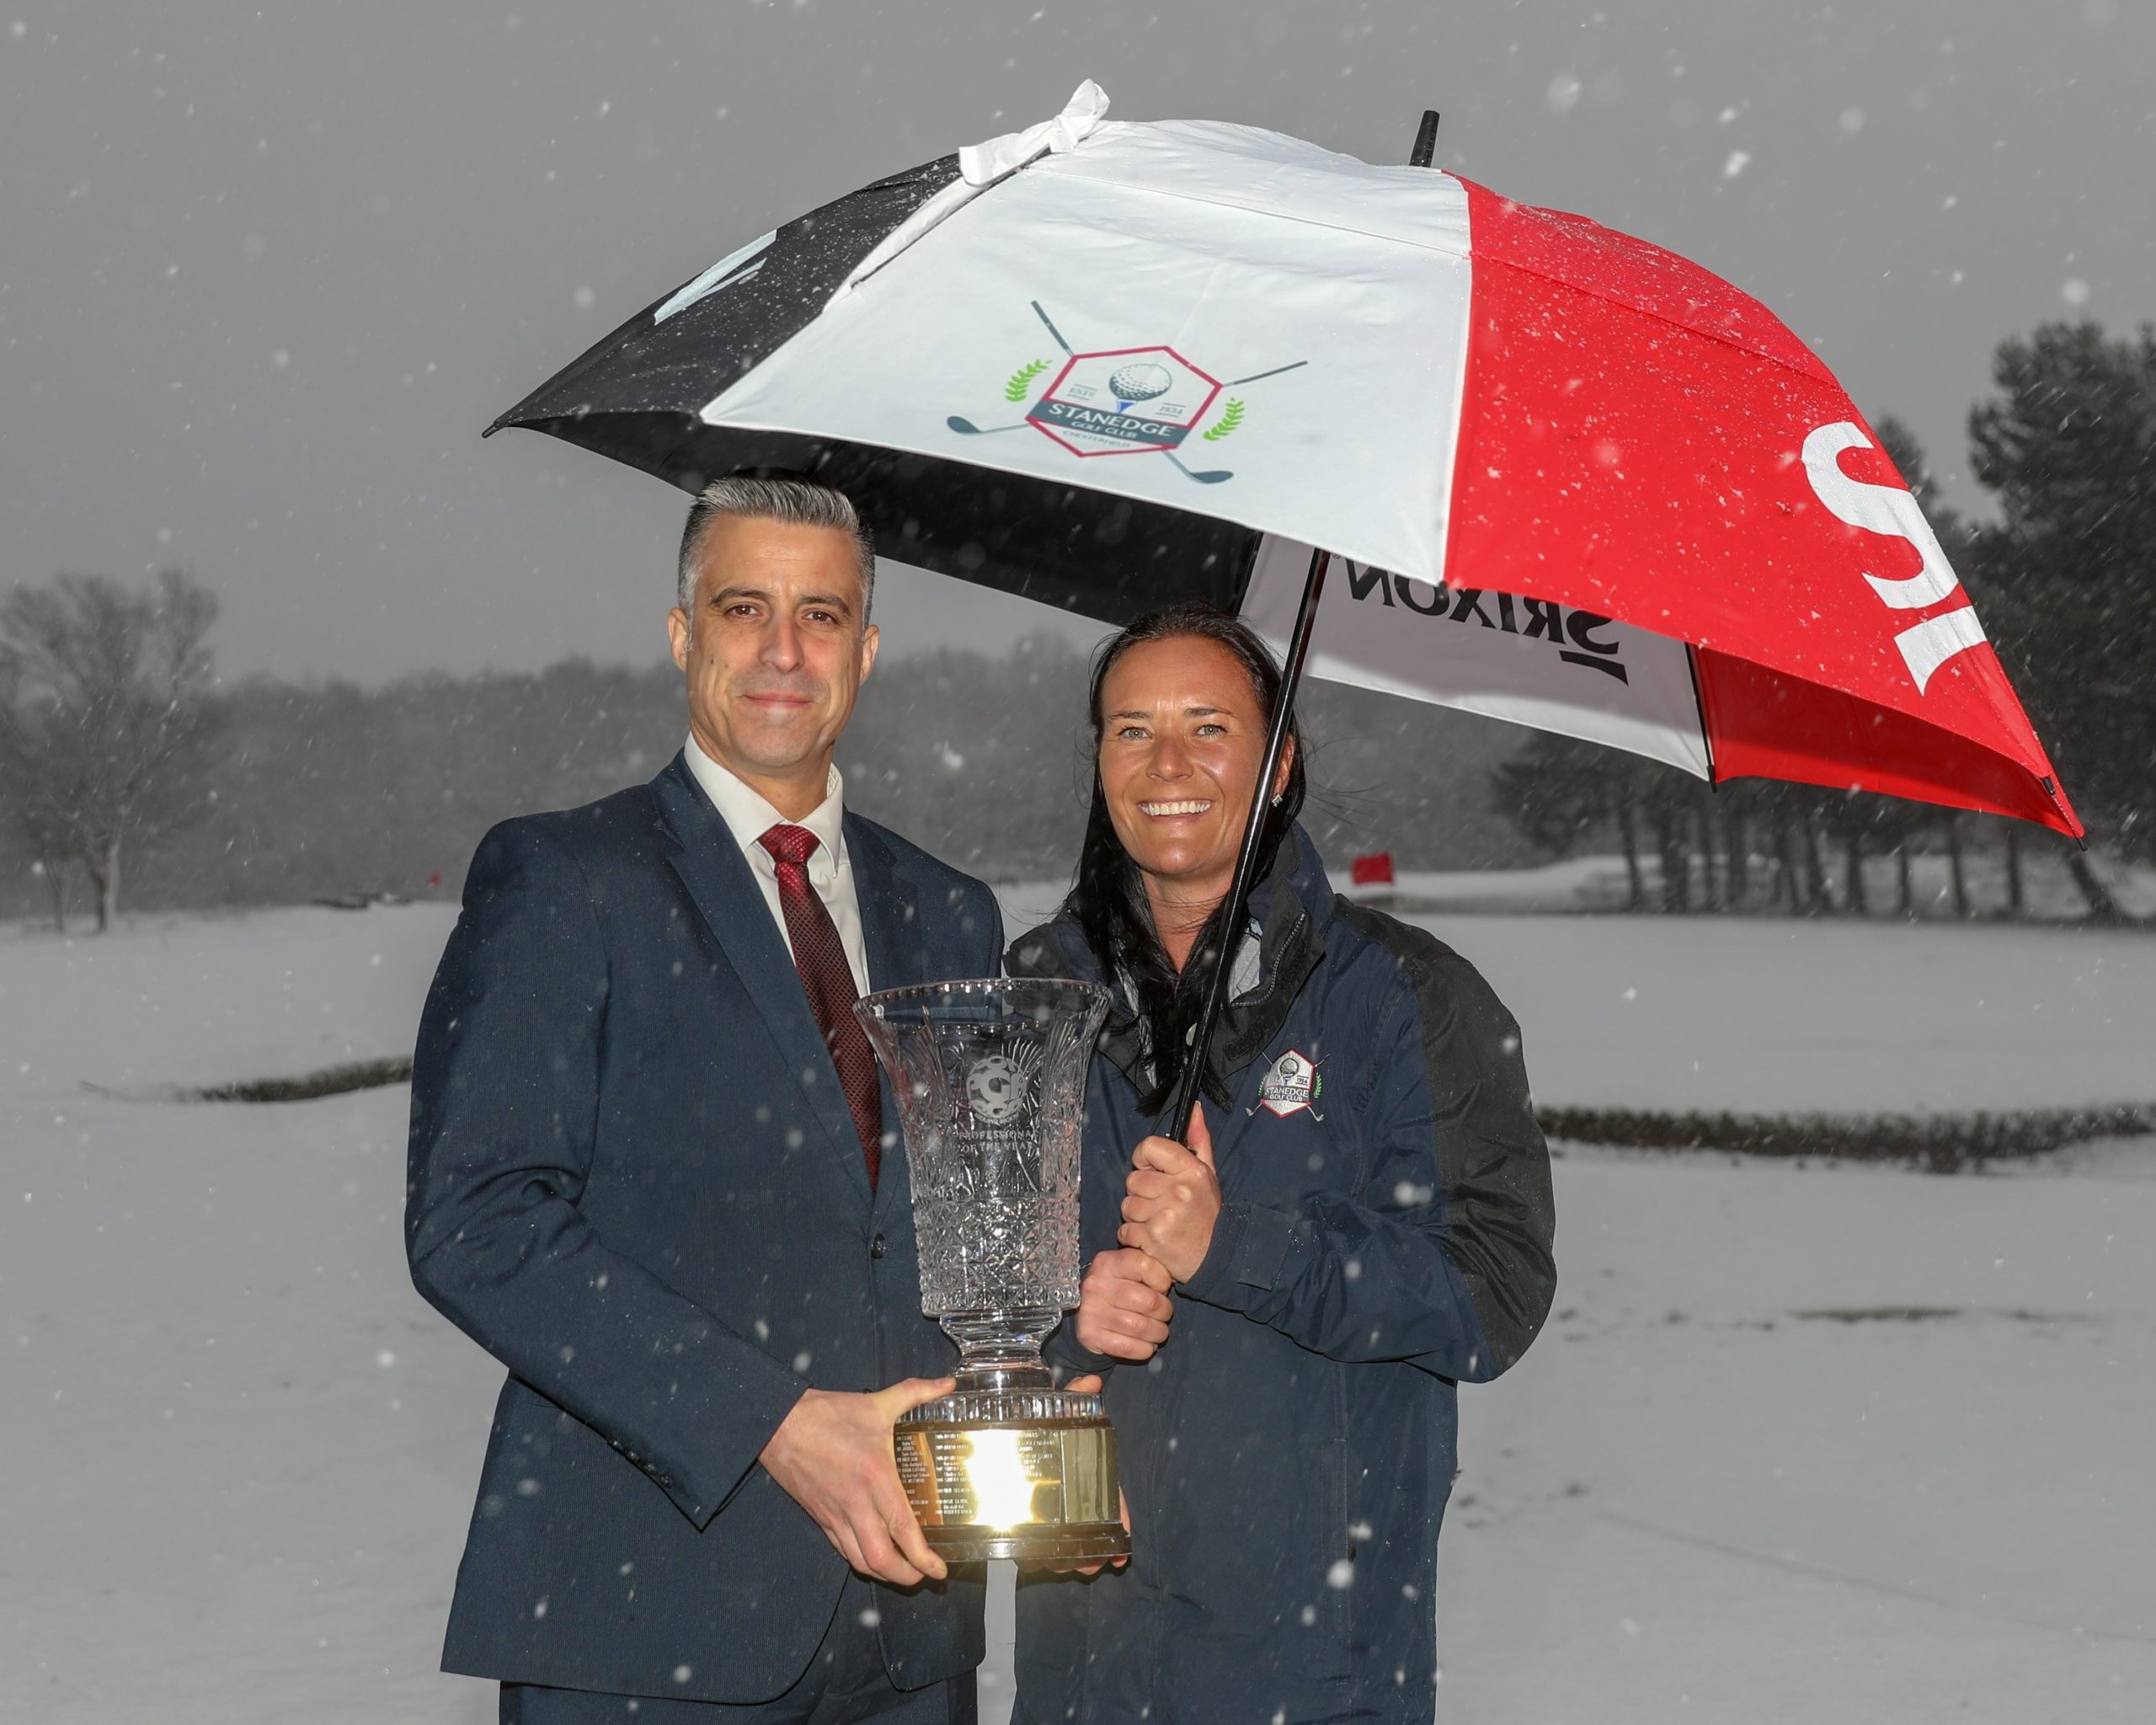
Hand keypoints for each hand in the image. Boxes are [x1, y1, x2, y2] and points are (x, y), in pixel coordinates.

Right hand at [758, 1376, 953, 1586]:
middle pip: (881, 1559)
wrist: (779, 1423)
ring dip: (883, 1575)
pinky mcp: (820, 1517)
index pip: (903, 1530)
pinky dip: (860, 1560)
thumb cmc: (826, 1415)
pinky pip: (842, 1550)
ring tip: (903, 1572)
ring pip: (860, 1561)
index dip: (923, 1557)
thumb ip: (916, 1393)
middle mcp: (856, 1503)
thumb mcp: (877, 1403)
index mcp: (875, 1477)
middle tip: (924, 1575)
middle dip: (906, 1576)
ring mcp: (835, 1514)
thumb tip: (947, 1384)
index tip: (939, 1568)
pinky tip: (872, 1556)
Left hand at [1035, 1375, 1129, 1574]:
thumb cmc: (1050, 1418)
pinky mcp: (1029, 1513)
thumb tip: (1092, 1380)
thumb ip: (1076, 1396)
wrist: (1024, 1417)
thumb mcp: (1063, 1407)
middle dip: (1094, 1549)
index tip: (1123, 1549)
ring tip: (1064, 1567)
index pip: (1113, 1499)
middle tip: (1090, 1565)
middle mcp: (1076, 1491)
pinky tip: (1038, 1562)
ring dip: (1069, 1557)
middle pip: (1092, 1526)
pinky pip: (1040, 1538)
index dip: (1121, 1523)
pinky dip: (1042, 1554)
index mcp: (1089, 1470)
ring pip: (1067, 1536)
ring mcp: (1053, 1505)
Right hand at [1072, 1247, 1174, 1362]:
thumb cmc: (1121, 1288)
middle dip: (1165, 1311)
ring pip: (1141, 1327)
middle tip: (1163, 1314)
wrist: (1087, 1312)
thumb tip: (1171, 1270)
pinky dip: (1144, 1349)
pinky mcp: (1089, 1335)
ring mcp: (1091, 1310)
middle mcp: (1097, 1284)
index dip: (1162, 1280)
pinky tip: (1146, 1344)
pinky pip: (1128, 1347)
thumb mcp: (1131, 1268)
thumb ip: (1150, 1264)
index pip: (1146, 1265)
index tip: (1161, 1288)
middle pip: (1149, 1302)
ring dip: (1158, 1333)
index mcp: (1109, 1262)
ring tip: (1158, 1330)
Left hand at [1118, 1102, 1221, 1283]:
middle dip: (1141, 1193)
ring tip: (1158, 1222)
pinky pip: (1124, 1229)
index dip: (1144, 1159)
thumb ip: (1199, 1140)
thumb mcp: (1208, 1175)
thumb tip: (1194, 1108)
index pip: (1149, 1147)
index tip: (1151, 1170)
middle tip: (1160, 1205)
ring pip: (1126, 1205)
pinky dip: (1133, 1237)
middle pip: (1133, 1179)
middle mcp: (1179, 1190)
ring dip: (1136, 1216)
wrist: (1216, 1259)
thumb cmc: (1207, 1215)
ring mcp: (1165, 1215)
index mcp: (1192, 1170)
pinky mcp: (1153, 1238)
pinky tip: (1152, 1239)